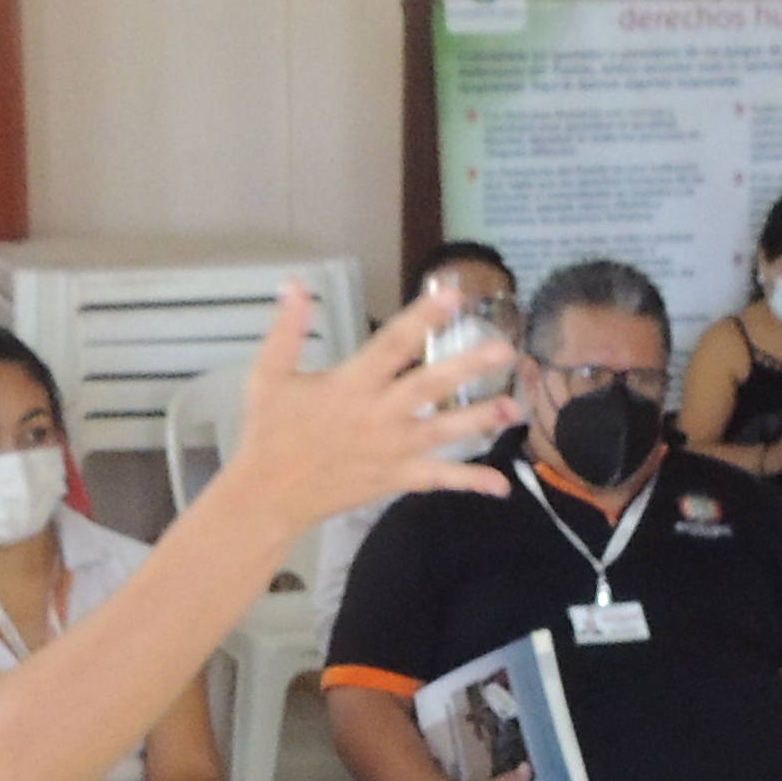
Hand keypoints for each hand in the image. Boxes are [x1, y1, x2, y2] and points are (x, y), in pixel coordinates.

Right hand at [225, 286, 516, 534]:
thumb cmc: (269, 433)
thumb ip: (287, 330)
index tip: (453, 296)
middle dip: (468, 367)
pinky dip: (469, 481)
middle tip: (503, 351)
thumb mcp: (268, 375)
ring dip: (479, 420)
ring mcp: (390, 449)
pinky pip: (437, 479)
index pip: (393, 343)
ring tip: (514, 409)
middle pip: (430, 386)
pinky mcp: (394, 479)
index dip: (424, 318)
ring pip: (442, 432)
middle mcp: (377, 414)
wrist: (268, 496)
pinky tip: (500, 486)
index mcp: (351, 384)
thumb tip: (294, 284)